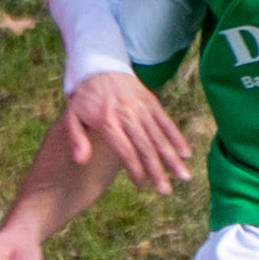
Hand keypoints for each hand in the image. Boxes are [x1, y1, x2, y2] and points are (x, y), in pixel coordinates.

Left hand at [63, 69, 192, 195]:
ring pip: (159, 136)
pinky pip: (166, 122)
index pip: (124, 150)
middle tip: (165, 191)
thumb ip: (77, 139)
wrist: (101, 68)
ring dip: (172, 158)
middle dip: (157, 171)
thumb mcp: (72, 117)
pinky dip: (177, 137)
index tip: (142, 186)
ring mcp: (142, 108)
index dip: (134, 169)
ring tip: (184, 177)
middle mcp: (127, 115)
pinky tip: (186, 154)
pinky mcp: (152, 102)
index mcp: (107, 121)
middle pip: (145, 147)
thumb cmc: (85, 99)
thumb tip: (80, 161)